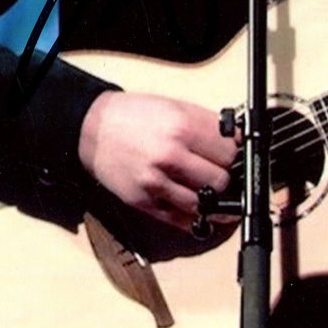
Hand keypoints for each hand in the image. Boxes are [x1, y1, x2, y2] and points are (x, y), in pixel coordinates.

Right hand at [78, 91, 234, 229]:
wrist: (92, 129)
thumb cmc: (133, 116)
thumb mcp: (175, 107)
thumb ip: (207, 125)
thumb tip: (235, 141)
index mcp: (182, 127)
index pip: (229, 151)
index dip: (235, 154)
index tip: (235, 156)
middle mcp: (170, 156)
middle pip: (221, 180)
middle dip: (227, 177)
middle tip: (223, 172)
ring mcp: (156, 182)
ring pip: (204, 205)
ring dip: (213, 201)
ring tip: (215, 193)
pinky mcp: (144, 202)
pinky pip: (181, 221)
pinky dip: (196, 219)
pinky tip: (201, 211)